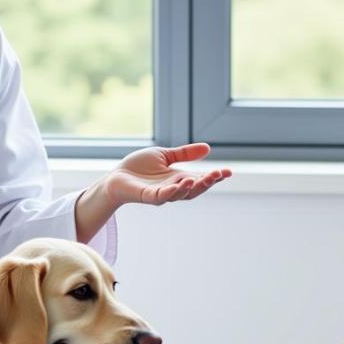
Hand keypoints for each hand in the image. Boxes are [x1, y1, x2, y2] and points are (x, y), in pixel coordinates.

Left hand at [105, 143, 230, 206]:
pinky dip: (172, 191)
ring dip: (192, 187)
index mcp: (178, 179)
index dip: (214, 177)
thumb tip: (208, 147)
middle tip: (220, 174)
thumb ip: (184, 154)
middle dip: (208, 182)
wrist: (116, 177)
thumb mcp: (165, 155)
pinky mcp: (147, 196)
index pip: (201, 180)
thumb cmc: (139, 167)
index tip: (228, 172)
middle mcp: (172, 188)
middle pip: (195, 189)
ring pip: (181, 194)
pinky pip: (162, 196)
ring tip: (203, 178)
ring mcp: (160, 194)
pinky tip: (181, 183)